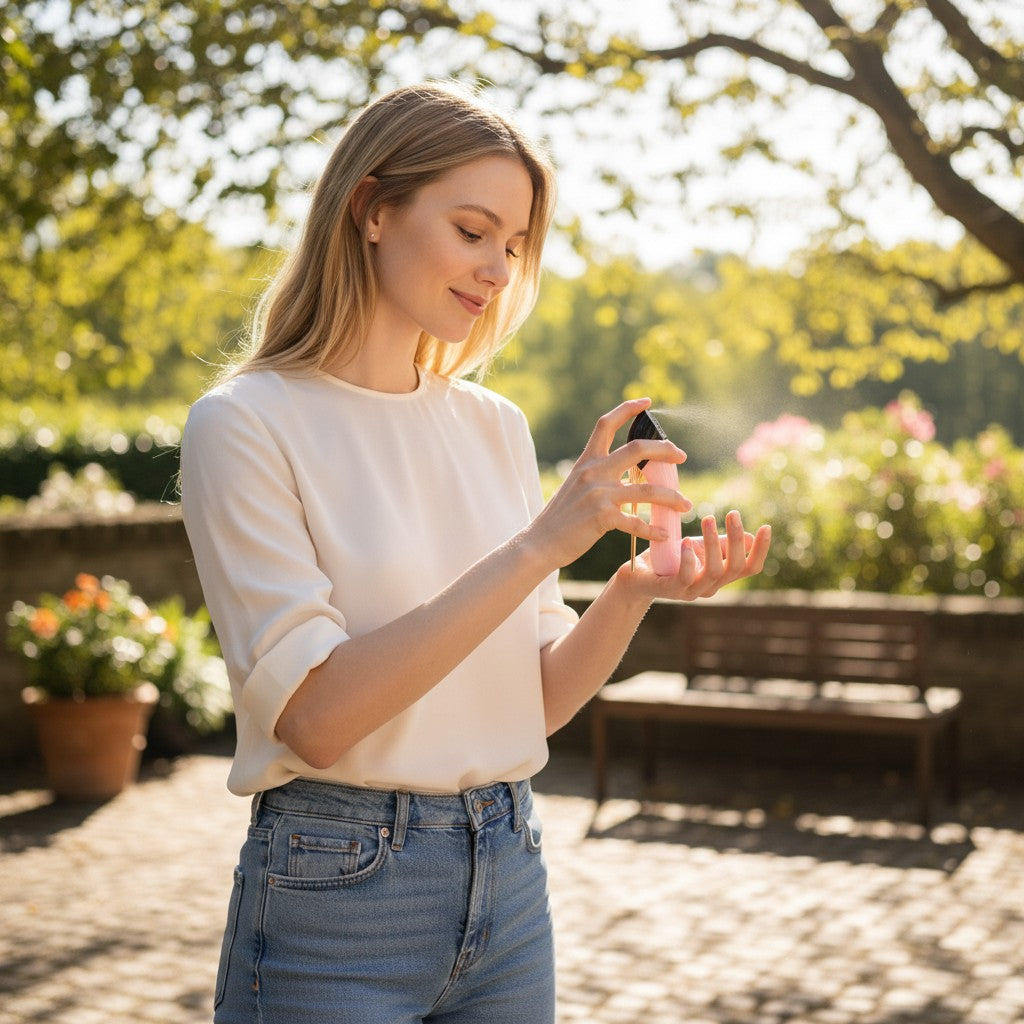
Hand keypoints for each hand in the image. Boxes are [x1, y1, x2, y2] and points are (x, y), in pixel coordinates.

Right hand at [527, 398, 691, 569]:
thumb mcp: (576, 486)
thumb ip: (599, 476)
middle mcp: (593, 472)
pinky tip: (664, 534)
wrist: (540, 542)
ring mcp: (598, 494)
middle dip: (665, 450)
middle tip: (681, 456)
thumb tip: (628, 476)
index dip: (627, 409)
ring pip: (647, 491)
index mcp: (587, 462)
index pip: (606, 424)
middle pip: (637, 449)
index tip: (646, 402)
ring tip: (686, 505)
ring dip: (672, 497)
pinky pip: (637, 522)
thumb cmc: (560, 518)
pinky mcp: (602, 518)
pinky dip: (654, 530)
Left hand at [623, 509, 771, 600]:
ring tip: (708, 519)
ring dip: (714, 543)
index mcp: (720, 576)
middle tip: (732, 514)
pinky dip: (690, 559)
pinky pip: (687, 578)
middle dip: (736, 539)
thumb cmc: (670, 557)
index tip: (766, 527)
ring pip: (714, 571)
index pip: (749, 567)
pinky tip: (687, 543)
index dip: (761, 550)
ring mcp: (692, 592)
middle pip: (735, 568)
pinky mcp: (672, 591)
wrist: (637, 574)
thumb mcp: (699, 545)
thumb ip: (721, 543)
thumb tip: (749, 536)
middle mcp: (711, 587)